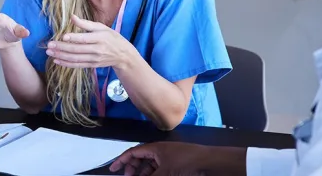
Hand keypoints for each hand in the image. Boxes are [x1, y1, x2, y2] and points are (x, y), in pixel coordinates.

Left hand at [45, 14, 137, 69]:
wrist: (123, 55)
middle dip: (62, 48)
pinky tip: (57, 61)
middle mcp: (97, 50)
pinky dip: (66, 64)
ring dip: (61, 56)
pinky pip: (77, 65)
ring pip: (75, 59)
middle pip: (77, 50)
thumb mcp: (101, 27)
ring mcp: (94, 59)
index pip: (85, 39)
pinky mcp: (92, 65)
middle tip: (49, 45)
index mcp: (100, 38)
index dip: (74, 38)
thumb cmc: (111, 37)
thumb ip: (86, 23)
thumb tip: (72, 16)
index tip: (62, 36)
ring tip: (49, 52)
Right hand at [109, 142, 245, 175]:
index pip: (133, 152)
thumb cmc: (187, 161)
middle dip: (132, 168)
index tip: (113, 168)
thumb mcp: (164, 172)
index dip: (121, 160)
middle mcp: (160, 151)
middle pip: (140, 159)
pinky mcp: (175, 164)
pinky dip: (153, 174)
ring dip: (143, 173)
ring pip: (150, 166)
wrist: (208, 162)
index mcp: (154, 148)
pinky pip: (159, 169)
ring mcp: (168, 158)